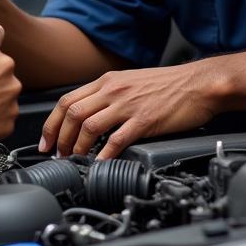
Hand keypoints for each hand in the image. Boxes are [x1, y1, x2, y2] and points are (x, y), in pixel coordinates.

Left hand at [40, 63, 218, 159]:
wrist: (198, 83)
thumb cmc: (168, 84)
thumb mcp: (130, 81)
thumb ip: (108, 95)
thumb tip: (88, 115)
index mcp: (108, 81)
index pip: (67, 100)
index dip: (51, 123)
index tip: (47, 141)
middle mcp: (114, 89)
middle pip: (72, 113)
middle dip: (59, 138)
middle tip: (57, 155)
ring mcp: (128, 104)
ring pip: (89, 127)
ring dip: (77, 148)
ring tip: (75, 161)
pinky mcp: (145, 120)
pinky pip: (117, 140)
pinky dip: (104, 155)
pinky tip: (99, 164)